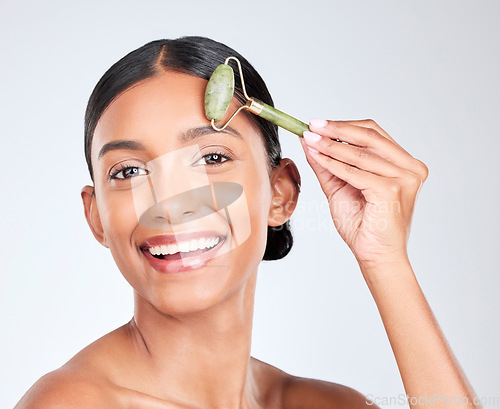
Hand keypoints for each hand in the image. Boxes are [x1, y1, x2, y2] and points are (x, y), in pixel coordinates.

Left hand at [299, 119, 428, 272]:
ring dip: (330, 146)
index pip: (373, 133)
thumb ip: (328, 163)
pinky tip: (317, 157)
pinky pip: (355, 172)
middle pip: (369, 136)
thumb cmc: (364, 225)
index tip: (317, 124)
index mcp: (404, 164)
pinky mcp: (391, 190)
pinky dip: (333, 163)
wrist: (375, 256)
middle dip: (336, 130)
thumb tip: (310, 140)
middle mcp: (409, 168)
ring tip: (310, 140)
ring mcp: (404, 178)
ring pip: (360, 154)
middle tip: (312, 126)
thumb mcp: (341, 186)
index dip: (344, 126)